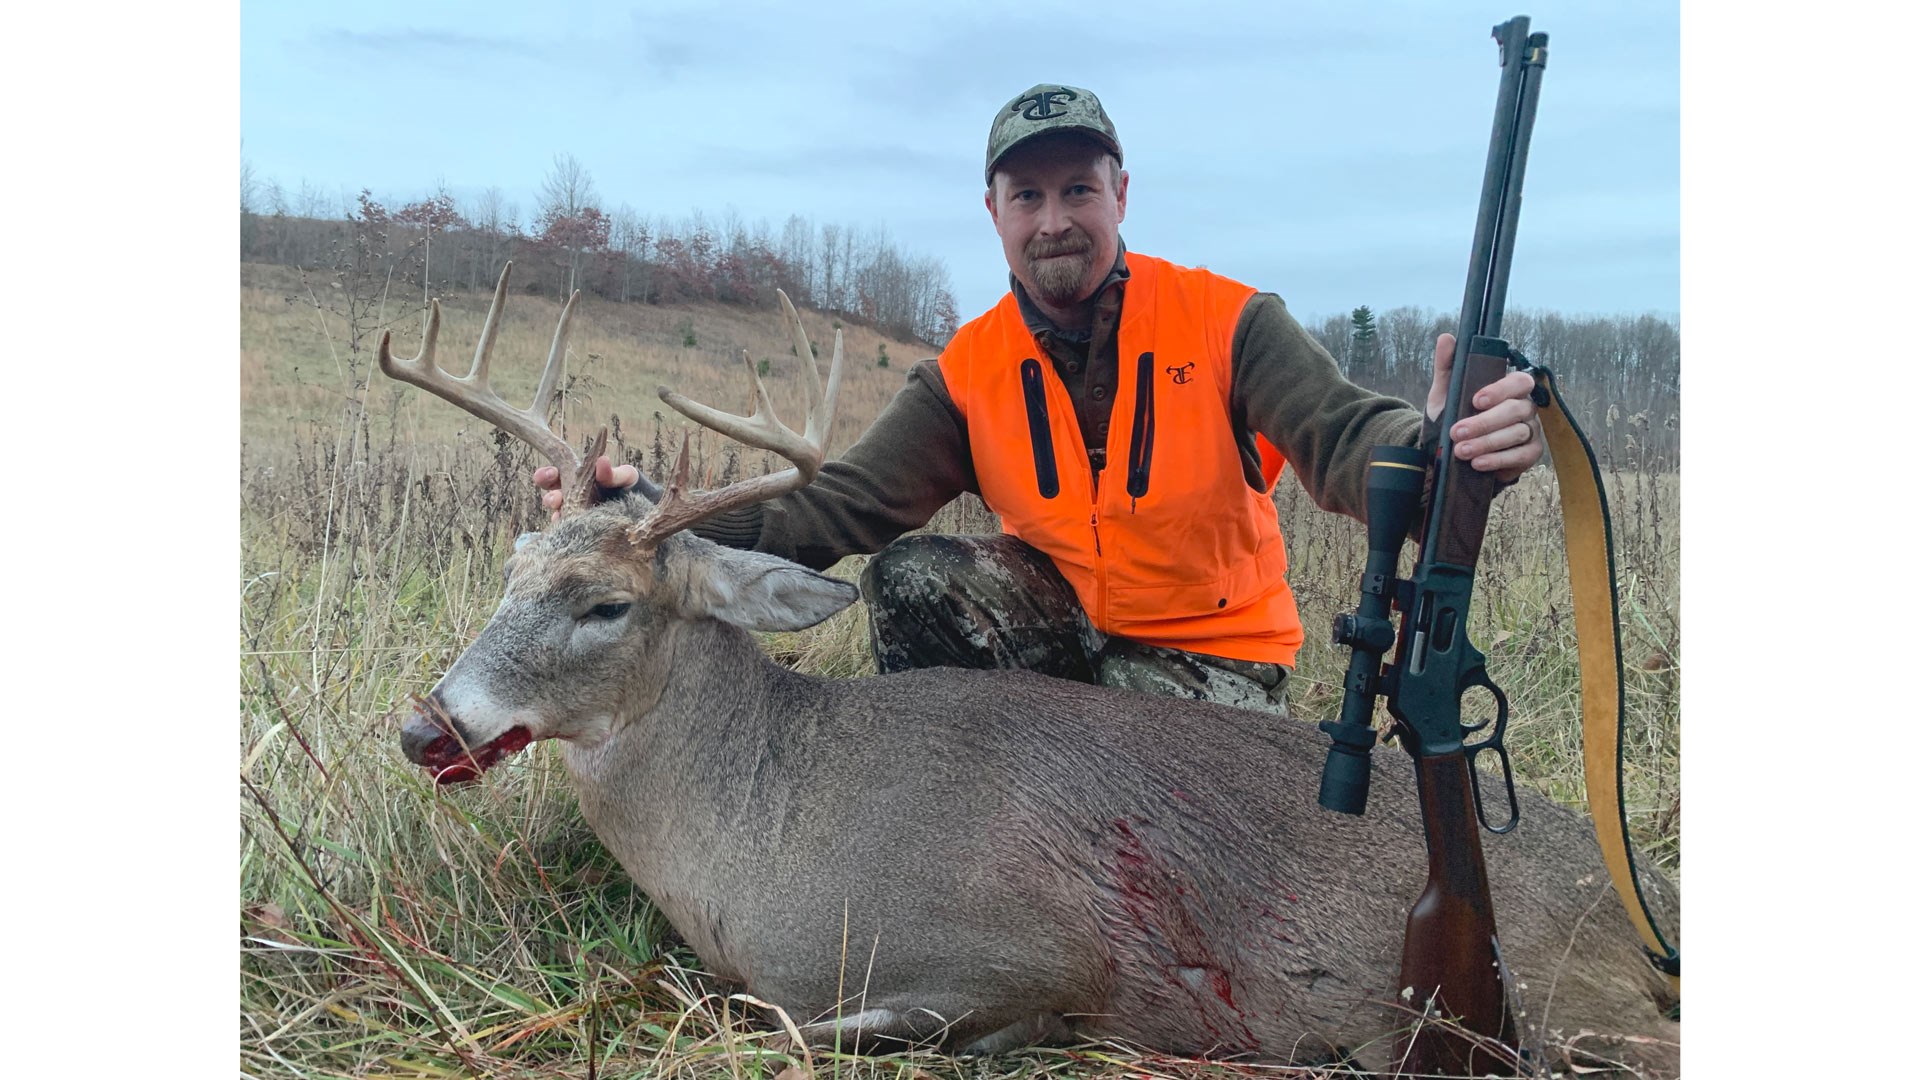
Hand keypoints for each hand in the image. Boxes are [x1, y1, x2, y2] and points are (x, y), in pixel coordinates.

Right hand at [533, 456, 639, 520]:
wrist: (643, 510)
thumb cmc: (629, 488)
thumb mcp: (624, 477)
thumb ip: (613, 473)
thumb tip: (602, 461)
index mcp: (577, 479)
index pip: (555, 475)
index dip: (547, 474)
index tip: (551, 474)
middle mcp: (572, 497)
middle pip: (551, 496)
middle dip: (550, 496)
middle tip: (556, 499)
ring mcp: (575, 514)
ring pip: (557, 515)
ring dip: (558, 516)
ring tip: (562, 515)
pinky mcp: (581, 530)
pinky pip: (568, 531)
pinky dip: (567, 529)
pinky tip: (569, 529)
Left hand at [1424, 333, 1542, 483]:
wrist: (1453, 451)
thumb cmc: (1455, 415)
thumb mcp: (1446, 392)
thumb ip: (1447, 365)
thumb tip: (1446, 338)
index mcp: (1509, 388)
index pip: (1517, 382)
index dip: (1500, 390)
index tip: (1476, 400)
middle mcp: (1525, 406)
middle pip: (1515, 410)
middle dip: (1484, 423)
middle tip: (1457, 432)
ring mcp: (1531, 430)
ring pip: (1516, 434)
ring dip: (1487, 443)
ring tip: (1461, 451)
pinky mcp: (1530, 453)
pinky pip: (1520, 456)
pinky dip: (1498, 460)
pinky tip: (1479, 463)